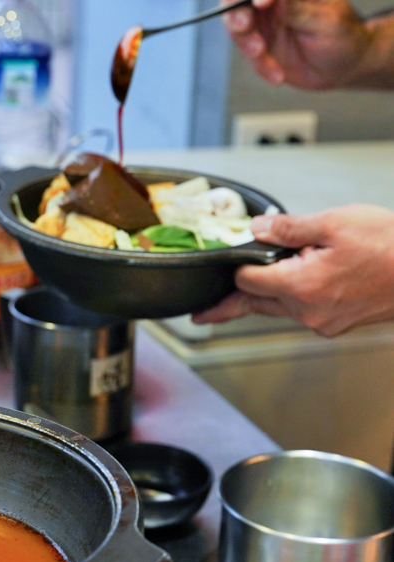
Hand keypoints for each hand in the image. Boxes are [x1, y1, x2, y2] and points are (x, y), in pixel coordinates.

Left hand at [192, 204, 393, 336]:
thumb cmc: (391, 246)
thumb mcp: (334, 223)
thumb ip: (288, 228)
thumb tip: (257, 229)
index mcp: (301, 287)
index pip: (246, 282)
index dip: (238, 265)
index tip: (234, 254)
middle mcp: (308, 311)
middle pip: (254, 305)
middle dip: (227, 306)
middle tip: (202, 315)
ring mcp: (323, 322)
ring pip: (277, 310)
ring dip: (260, 299)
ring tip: (233, 301)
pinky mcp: (337, 324)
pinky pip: (300, 312)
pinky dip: (290, 299)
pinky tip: (291, 285)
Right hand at [222, 0, 375, 88]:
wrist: (344, 68)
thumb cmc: (343, 37)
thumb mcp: (324, 21)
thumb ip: (297, 8)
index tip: (260, 4)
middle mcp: (275, 2)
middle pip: (238, 1)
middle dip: (237, 15)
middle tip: (244, 26)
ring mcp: (265, 23)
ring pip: (238, 27)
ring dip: (246, 42)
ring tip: (261, 54)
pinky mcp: (260, 45)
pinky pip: (248, 55)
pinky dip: (260, 65)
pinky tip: (278, 74)